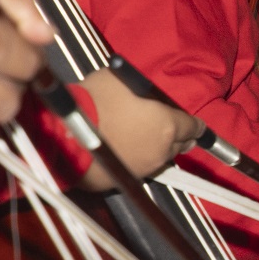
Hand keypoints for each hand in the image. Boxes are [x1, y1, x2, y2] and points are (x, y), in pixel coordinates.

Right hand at [74, 67, 201, 186]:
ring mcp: (145, 169)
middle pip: (181, 145)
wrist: (64, 136)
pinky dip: (138, 159)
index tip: (194, 123)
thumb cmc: (93, 101)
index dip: (194, 124)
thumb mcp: (117, 79)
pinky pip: (140, 168)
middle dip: (179, 136)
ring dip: (159, 148)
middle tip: (172, 129)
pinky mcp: (128, 180)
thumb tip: (138, 91)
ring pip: (162, 159)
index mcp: (167, 124)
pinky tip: (128, 151)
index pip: (194, 127)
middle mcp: (162, 150)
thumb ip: (138, 88)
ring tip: (148, 139)